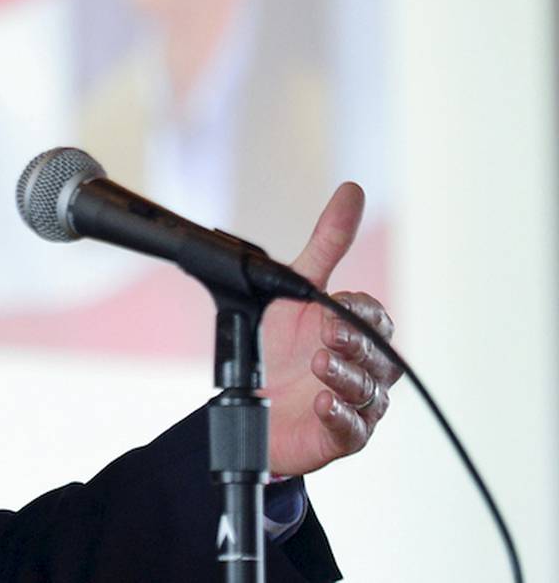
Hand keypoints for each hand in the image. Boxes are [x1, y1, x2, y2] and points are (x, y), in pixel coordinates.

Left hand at [262, 182, 400, 476]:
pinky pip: (353, 431)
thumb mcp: (295, 289)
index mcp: (357, 331)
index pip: (375, 317)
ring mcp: (355, 404)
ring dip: (345, 376)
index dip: (359, 310)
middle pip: (379, 356)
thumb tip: (353, 190)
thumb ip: (327, 244)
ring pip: (368, 392)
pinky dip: (341, 416)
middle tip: (327, 331)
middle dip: (354, 343)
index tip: (334, 303)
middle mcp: (364, 368)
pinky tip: (323, 403)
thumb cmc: (279, 345)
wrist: (248, 403)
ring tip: (318, 364)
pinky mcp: (340, 437)